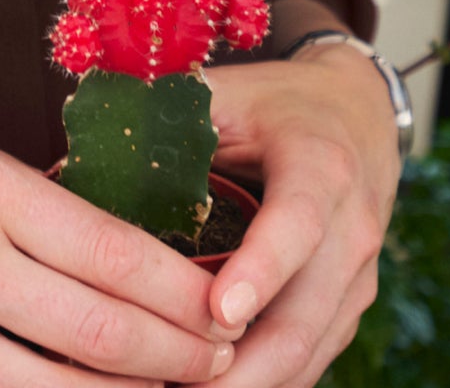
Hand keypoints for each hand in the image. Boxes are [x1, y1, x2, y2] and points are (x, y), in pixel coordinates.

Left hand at [194, 50, 400, 386]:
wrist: (359, 115)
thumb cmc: (279, 104)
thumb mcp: (231, 91)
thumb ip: (174, 112)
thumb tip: (90, 139)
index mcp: (320, 166)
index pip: (296, 226)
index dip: (259, 272)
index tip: (217, 314)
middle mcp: (350, 230)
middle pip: (301, 318)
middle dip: (240, 369)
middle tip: (172, 382)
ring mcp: (356, 278)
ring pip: (306, 354)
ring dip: (247, 386)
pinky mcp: (348, 309)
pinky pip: (309, 362)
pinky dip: (263, 384)